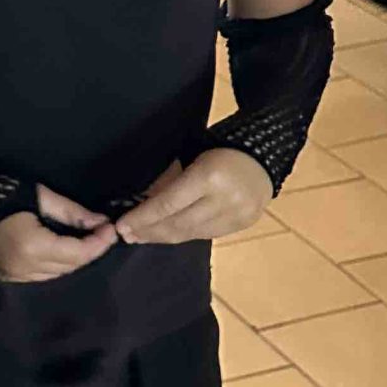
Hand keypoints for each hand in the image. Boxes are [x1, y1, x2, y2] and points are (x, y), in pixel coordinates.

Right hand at [0, 185, 117, 283]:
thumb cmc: (4, 198)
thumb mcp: (41, 197)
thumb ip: (72, 212)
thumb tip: (101, 222)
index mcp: (34, 247)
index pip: (78, 252)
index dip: (99, 243)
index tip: (111, 228)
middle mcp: (28, 267)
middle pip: (72, 265)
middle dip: (92, 250)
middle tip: (104, 232)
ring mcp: (19, 276)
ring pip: (60, 273)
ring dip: (77, 259)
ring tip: (88, 240)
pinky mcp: (12, 278)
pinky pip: (46, 275)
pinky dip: (60, 264)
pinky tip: (66, 249)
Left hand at [118, 148, 271, 245]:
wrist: (263, 155)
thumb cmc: (220, 150)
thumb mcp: (191, 157)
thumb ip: (168, 182)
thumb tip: (139, 204)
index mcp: (208, 177)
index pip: (168, 204)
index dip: (143, 218)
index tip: (122, 226)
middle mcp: (224, 200)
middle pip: (178, 223)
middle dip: (149, 231)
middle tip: (128, 235)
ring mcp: (237, 215)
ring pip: (191, 233)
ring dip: (163, 237)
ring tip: (142, 237)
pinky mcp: (243, 225)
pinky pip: (206, 235)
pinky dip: (184, 235)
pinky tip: (168, 234)